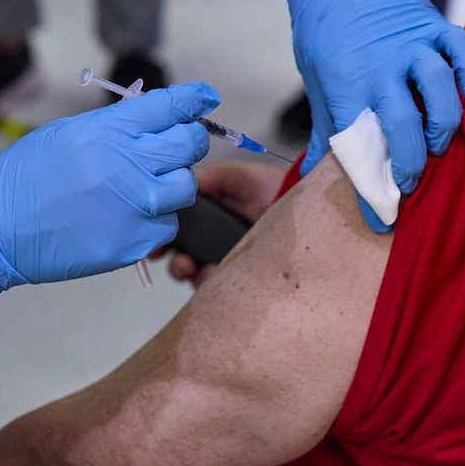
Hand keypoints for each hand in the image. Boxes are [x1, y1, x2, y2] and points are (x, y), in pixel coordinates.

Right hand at [0, 83, 218, 307]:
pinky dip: (153, 221)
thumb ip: (116, 124)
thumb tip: (154, 118)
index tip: (205, 98)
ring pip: (185, 187)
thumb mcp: (68, 132)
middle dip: (186, 142)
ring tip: (140, 188)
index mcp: (113, 130)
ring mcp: (136, 207)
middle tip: (171, 149)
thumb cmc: (23, 178)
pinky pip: (166, 225)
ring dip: (170, 184)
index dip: (194, 99)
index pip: (174, 105)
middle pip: (191, 144)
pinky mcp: (134, 243)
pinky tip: (125, 217)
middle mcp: (132, 164)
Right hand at [161, 161, 287, 285]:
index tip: (155, 240)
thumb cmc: (275, 190)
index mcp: (209, 213)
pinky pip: (215, 288)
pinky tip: (212, 276)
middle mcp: (213, 239)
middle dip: (172, 259)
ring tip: (192, 268)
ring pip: (194, 273)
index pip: (177, 226)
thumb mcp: (241, 177)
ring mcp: (225, 260)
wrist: (309, 213)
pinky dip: (208, 284)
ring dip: (185, 272)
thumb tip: (179, 183)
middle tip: (179, 260)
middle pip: (180, 254)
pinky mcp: (239, 278)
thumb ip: (211, 178)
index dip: (162, 233)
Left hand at [274, 0, 464, 197]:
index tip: (379, 219)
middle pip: (403, 125)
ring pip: (439, 89)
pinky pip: (462, 51)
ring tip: (440, 145)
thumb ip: (324, 127)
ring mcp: (410, 44)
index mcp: (345, 86)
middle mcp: (380, 67)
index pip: (359, 149)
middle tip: (411, 183)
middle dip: (411, 164)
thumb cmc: (321, 29)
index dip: (371, 189)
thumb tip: (311, 172)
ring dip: (444, 124)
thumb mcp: (315, 80)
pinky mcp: (433, 24)